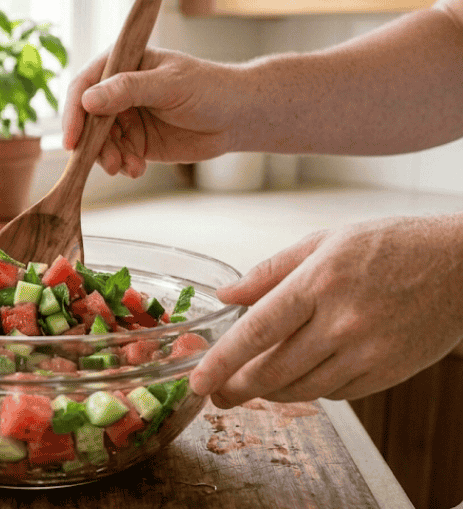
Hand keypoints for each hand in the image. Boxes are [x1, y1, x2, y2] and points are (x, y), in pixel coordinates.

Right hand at [61, 48, 241, 176]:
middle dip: (93, 144)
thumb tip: (88, 100)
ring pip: (100, 142)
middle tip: (108, 162)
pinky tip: (137, 169)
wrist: (237, 117)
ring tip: (127, 167)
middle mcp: (118, 92)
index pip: (85, 85)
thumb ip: (129, 90)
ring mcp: (126, 118)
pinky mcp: (136, 142)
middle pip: (87, 119)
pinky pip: (117, 156)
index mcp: (122, 64)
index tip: (72, 139)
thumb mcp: (169, 85)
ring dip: (108, 158)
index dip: (74, 112)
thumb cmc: (209, 88)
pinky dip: (122, 166)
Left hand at [190, 214, 462, 407]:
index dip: (222, 362)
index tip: (199, 381)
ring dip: (270, 393)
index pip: (257, 331)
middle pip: (273, 371)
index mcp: (319, 282)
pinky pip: (334, 394)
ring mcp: (367, 352)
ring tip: (252, 386)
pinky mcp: (387, 374)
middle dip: (237, 388)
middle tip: (216, 394)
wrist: (461, 265)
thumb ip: (270, 271)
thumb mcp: (325, 241)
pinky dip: (310, 389)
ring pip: (301, 389)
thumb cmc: (390, 245)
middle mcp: (342, 321)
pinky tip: (302, 375)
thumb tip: (226, 295)